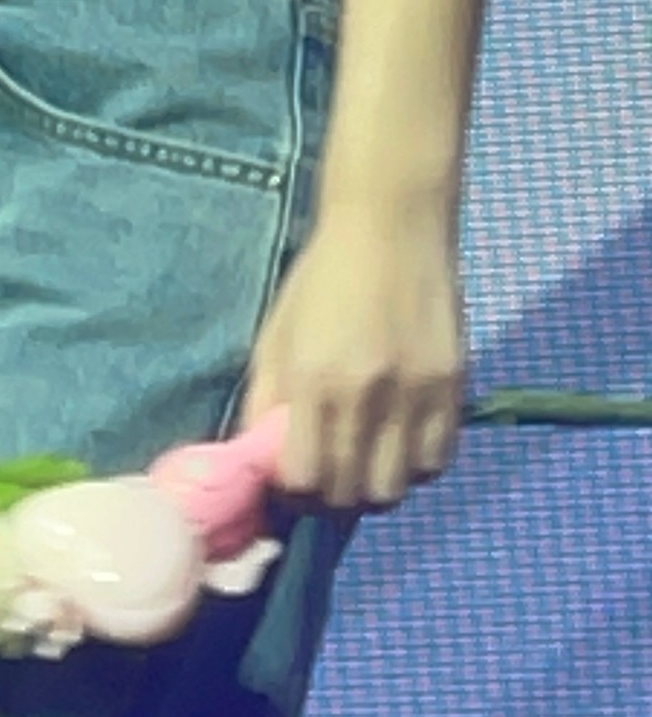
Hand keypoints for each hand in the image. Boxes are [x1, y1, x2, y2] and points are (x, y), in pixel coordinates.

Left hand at [243, 205, 465, 509]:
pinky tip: (401, 439)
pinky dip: (416, 463)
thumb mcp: (278, 332)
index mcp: (315, 379)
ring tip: (367, 456)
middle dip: (334, 492)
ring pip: (398, 486)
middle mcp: (367, 394)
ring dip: (376, 482)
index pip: (305, 477)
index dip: (295, 488)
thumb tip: (261, 459)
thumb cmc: (324, 276)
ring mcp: (417, 394)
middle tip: (330, 469)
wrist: (392, 224)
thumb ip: (268, 398)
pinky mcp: (454, 386)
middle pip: (353, 492)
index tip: (294, 473)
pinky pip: (438, 460)